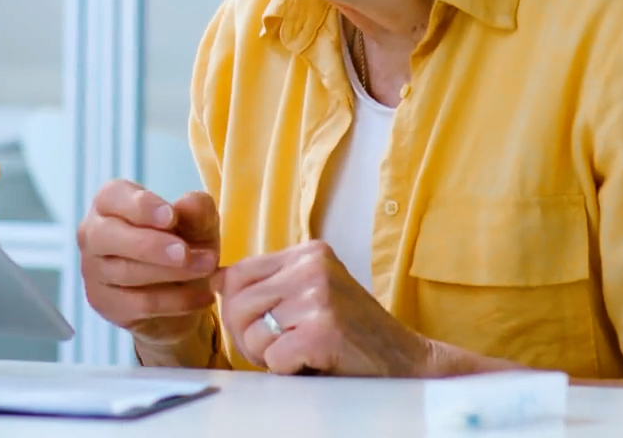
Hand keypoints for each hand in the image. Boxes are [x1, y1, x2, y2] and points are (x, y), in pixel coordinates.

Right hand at [77, 180, 220, 346]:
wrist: (182, 291)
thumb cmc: (183, 242)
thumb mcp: (199, 223)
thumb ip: (196, 210)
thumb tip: (187, 204)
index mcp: (109, 202)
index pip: (112, 197)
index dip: (140, 206)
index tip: (171, 216)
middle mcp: (93, 234)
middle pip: (107, 236)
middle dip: (149, 245)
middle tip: (184, 252)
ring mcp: (94, 271)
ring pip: (125, 272)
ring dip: (170, 273)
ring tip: (206, 268)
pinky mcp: (105, 304)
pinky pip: (138, 304)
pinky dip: (175, 301)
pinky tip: (203, 296)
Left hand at [214, 240, 434, 376]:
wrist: (409, 364)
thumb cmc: (353, 337)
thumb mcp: (311, 295)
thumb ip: (269, 285)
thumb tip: (213, 279)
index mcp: (308, 252)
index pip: (235, 274)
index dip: (235, 311)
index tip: (263, 329)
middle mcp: (312, 266)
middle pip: (237, 304)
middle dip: (248, 338)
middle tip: (281, 351)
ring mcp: (319, 296)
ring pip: (251, 333)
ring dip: (268, 357)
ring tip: (301, 355)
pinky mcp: (323, 330)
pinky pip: (273, 358)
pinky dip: (288, 371)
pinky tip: (315, 363)